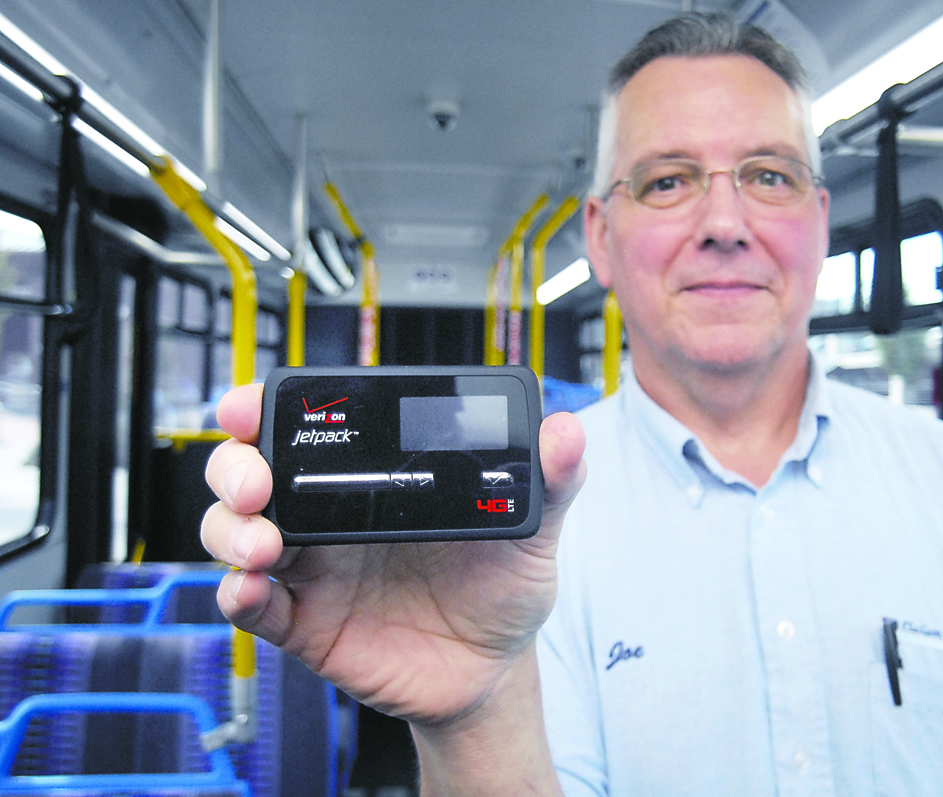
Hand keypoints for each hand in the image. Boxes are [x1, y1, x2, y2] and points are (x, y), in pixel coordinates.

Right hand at [202, 382, 585, 727]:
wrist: (495, 668)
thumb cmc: (502, 587)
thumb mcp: (532, 531)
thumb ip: (550, 480)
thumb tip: (565, 430)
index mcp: (375, 476)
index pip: (309, 428)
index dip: (267, 408)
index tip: (253, 405)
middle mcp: (332, 514)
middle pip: (250, 472)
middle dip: (234, 466)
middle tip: (257, 480)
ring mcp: (313, 569)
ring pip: (236, 533)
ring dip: (231, 530)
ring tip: (264, 544)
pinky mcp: (306, 623)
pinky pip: (255, 607)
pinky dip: (238, 596)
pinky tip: (249, 591)